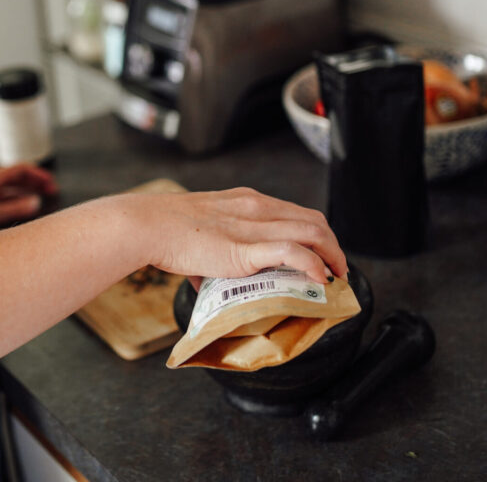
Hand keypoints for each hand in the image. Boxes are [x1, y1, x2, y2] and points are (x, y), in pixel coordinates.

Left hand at [0, 163, 57, 230]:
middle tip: (50, 191)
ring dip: (24, 189)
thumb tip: (36, 203)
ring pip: (8, 183)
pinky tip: (16, 204)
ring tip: (37, 197)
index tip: (51, 184)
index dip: (39, 175)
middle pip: (16, 175)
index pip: (21, 169)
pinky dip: (12, 195)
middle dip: (34, 182)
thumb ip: (14, 209)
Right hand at [117, 187, 347, 284]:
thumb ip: (211, 256)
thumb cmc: (166, 230)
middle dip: (333, 246)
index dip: (317, 234)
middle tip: (336, 268)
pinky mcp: (246, 249)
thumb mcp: (201, 232)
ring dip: (332, 256)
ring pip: (313, 233)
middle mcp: (257, 208)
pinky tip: (318, 278)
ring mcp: (254, 226)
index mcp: (248, 201)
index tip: (321, 253)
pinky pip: (293, 253)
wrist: (149, 225)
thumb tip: (207, 285)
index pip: (297, 212)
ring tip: (335, 277)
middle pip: (314, 220)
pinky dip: (313, 265)